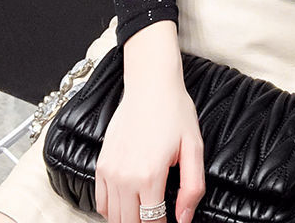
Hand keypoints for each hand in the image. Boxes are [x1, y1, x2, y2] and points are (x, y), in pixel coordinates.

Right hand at [94, 75, 204, 222]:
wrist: (150, 86)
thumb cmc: (174, 111)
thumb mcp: (194, 147)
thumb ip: (192, 187)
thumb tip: (184, 218)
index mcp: (150, 175)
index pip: (152, 222)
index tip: (169, 222)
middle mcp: (125, 177)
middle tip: (158, 218)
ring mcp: (109, 172)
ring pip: (113, 217)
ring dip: (129, 219)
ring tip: (145, 214)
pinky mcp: (102, 164)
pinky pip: (101, 202)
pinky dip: (112, 210)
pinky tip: (128, 204)